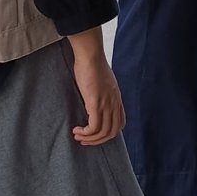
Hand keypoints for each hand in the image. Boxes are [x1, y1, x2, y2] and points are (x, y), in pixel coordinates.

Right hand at [67, 30, 124, 145]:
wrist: (90, 55)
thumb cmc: (92, 65)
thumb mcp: (101, 81)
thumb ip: (101, 92)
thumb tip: (93, 98)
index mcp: (117, 98)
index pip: (120, 122)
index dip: (108, 132)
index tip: (95, 133)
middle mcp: (114, 103)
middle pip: (113, 131)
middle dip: (98, 140)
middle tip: (85, 140)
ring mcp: (107, 104)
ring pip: (103, 132)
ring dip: (90, 138)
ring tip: (78, 136)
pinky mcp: (96, 103)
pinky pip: (94, 127)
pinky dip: (85, 133)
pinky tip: (76, 130)